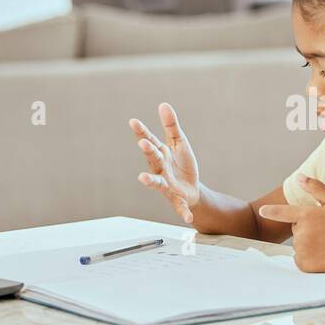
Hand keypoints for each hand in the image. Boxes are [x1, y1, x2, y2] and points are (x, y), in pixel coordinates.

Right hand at [129, 103, 200, 222]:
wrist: (192, 190)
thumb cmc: (181, 165)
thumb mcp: (180, 143)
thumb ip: (171, 126)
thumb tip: (163, 104)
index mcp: (161, 155)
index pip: (150, 141)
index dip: (142, 132)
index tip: (133, 121)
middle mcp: (160, 170)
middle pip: (153, 159)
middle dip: (148, 152)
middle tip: (144, 143)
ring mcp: (167, 185)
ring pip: (157, 183)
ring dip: (150, 181)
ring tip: (143, 178)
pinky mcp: (177, 200)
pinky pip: (179, 207)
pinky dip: (183, 213)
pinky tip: (187, 219)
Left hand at [258, 175, 324, 271]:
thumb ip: (315, 187)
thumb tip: (299, 177)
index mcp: (306, 215)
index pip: (282, 212)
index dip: (271, 211)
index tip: (262, 211)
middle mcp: (301, 233)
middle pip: (296, 229)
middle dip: (307, 228)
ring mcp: (302, 250)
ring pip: (299, 245)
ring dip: (309, 244)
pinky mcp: (305, 264)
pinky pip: (301, 260)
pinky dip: (309, 258)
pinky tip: (324, 254)